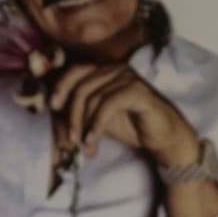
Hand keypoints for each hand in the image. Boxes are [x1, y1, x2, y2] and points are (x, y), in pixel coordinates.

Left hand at [48, 63, 199, 166]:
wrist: (163, 136)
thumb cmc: (131, 125)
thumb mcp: (97, 119)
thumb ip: (78, 113)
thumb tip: (53, 117)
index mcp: (105, 71)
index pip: (76, 71)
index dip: (61, 87)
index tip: (53, 107)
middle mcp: (116, 69)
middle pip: (81, 87)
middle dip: (71, 116)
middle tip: (70, 141)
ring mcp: (128, 78)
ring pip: (93, 97)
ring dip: (83, 125)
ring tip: (85, 147)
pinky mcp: (138, 91)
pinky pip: (108, 105)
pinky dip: (96, 125)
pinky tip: (93, 141)